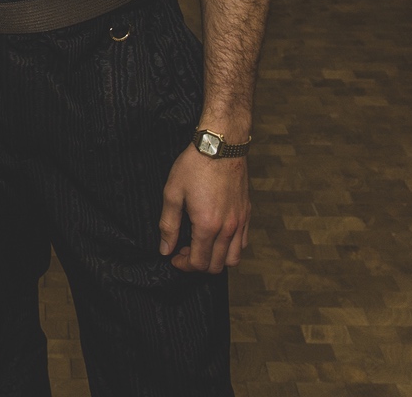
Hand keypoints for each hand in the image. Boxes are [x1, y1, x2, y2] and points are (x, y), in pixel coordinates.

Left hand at [158, 146, 250, 272]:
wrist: (221, 145)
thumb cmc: (194, 165)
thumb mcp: (173, 193)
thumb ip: (168, 225)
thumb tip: (165, 249)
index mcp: (207, 225)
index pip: (198, 263)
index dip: (183, 265)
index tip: (174, 256)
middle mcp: (227, 228)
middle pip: (216, 266)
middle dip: (198, 265)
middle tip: (185, 251)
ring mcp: (240, 221)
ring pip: (233, 259)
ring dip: (217, 260)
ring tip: (203, 246)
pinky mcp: (246, 213)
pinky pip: (243, 242)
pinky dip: (231, 247)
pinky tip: (218, 235)